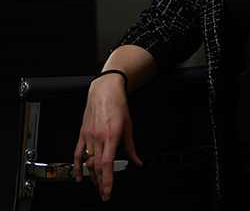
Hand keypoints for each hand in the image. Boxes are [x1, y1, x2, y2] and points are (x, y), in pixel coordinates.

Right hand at [73, 75, 142, 201]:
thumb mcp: (129, 127)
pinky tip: (80, 176)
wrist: (104, 91)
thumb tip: (137, 161)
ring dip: (92, 177)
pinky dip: (78, 166)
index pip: (107, 163)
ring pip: (88, 162)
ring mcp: (88, 136)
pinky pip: (77, 153)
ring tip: (97, 187)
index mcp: (111, 136)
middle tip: (104, 194)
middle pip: (97, 166)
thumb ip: (131, 148)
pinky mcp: (82, 134)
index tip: (108, 191)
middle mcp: (98, 137)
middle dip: (101, 183)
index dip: (107, 179)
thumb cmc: (117, 105)